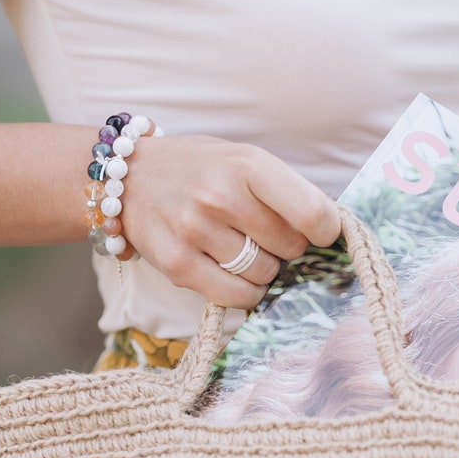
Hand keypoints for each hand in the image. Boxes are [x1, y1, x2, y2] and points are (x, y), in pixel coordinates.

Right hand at [123, 135, 340, 307]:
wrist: (129, 177)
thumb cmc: (200, 170)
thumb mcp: (245, 160)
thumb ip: (286, 192)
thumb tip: (330, 237)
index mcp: (247, 164)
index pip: (312, 212)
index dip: (327, 231)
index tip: (321, 232)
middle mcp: (220, 196)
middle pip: (290, 248)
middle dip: (287, 247)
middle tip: (264, 234)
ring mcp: (195, 231)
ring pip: (265, 275)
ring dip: (263, 269)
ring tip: (240, 247)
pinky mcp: (178, 264)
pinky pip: (236, 296)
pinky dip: (246, 292)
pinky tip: (235, 274)